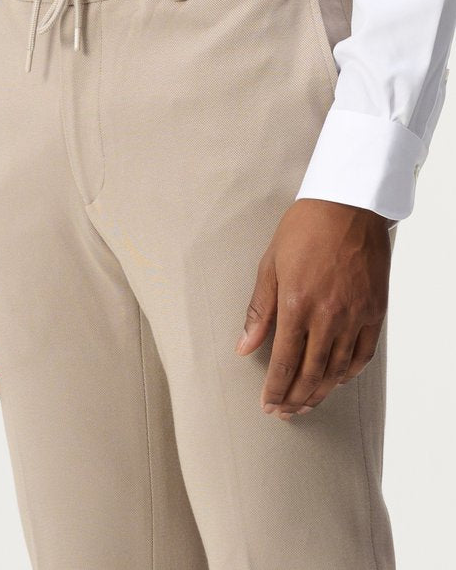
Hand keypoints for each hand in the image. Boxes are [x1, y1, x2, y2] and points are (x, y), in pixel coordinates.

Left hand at [236, 198, 391, 419]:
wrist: (347, 205)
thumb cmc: (304, 230)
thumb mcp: (270, 266)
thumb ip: (259, 311)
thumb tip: (244, 346)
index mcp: (296, 304)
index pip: (283, 361)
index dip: (275, 389)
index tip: (268, 405)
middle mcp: (328, 315)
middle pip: (311, 372)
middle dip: (295, 397)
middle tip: (285, 413)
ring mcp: (355, 314)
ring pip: (338, 368)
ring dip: (321, 391)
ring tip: (307, 403)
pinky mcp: (375, 309)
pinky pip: (364, 352)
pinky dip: (350, 371)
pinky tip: (338, 379)